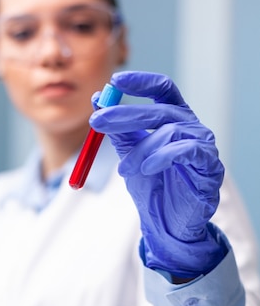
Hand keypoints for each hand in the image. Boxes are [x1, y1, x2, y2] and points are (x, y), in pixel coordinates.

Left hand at [90, 71, 226, 277]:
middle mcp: (191, 126)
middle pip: (158, 110)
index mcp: (174, 119)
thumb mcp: (130, 154)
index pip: (162, 89)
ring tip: (124, 170)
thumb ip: (118, 130)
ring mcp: (203, 145)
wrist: (168, 224)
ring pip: (168, 132)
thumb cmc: (152, 187)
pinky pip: (186, 150)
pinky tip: (147, 170)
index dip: (141, 82)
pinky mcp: (209, 165)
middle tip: (96, 122)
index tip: (115, 81)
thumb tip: (97, 100)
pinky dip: (162, 157)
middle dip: (124, 114)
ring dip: (139, 150)